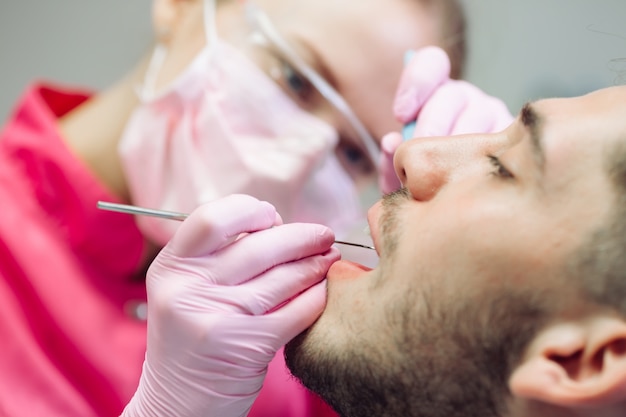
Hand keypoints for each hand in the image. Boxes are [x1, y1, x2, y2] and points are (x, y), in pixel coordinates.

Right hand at [121, 194, 339, 416]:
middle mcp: (188, 290)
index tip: (272, 217)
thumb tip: (276, 222)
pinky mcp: (246, 347)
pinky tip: (323, 290)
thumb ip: (219, 254)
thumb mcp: (186, 289)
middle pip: (259, 244)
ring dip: (315, 264)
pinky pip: (296, 310)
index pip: (213, 218)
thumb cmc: (194, 335)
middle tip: (323, 235)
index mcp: (172, 267)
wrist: (182, 403)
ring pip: (283, 277)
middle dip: (302, 235)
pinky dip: (316, 297)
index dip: (249, 211)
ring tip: (329, 258)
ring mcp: (217, 319)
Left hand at [379, 46, 513, 193]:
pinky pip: (499, 142)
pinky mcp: (514, 137)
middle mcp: (465, 97)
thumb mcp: (403, 171)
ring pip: (476, 119)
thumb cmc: (424, 183)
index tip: (401, 115)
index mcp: (434, 92)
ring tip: (443, 177)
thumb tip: (392, 141)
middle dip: (430, 128)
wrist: (463, 203)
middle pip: (450, 95)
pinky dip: (481, 161)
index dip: (415, 84)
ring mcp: (493, 114)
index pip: (430, 63)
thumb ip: (390, 157)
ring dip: (455, 149)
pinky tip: (469, 181)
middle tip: (421, 158)